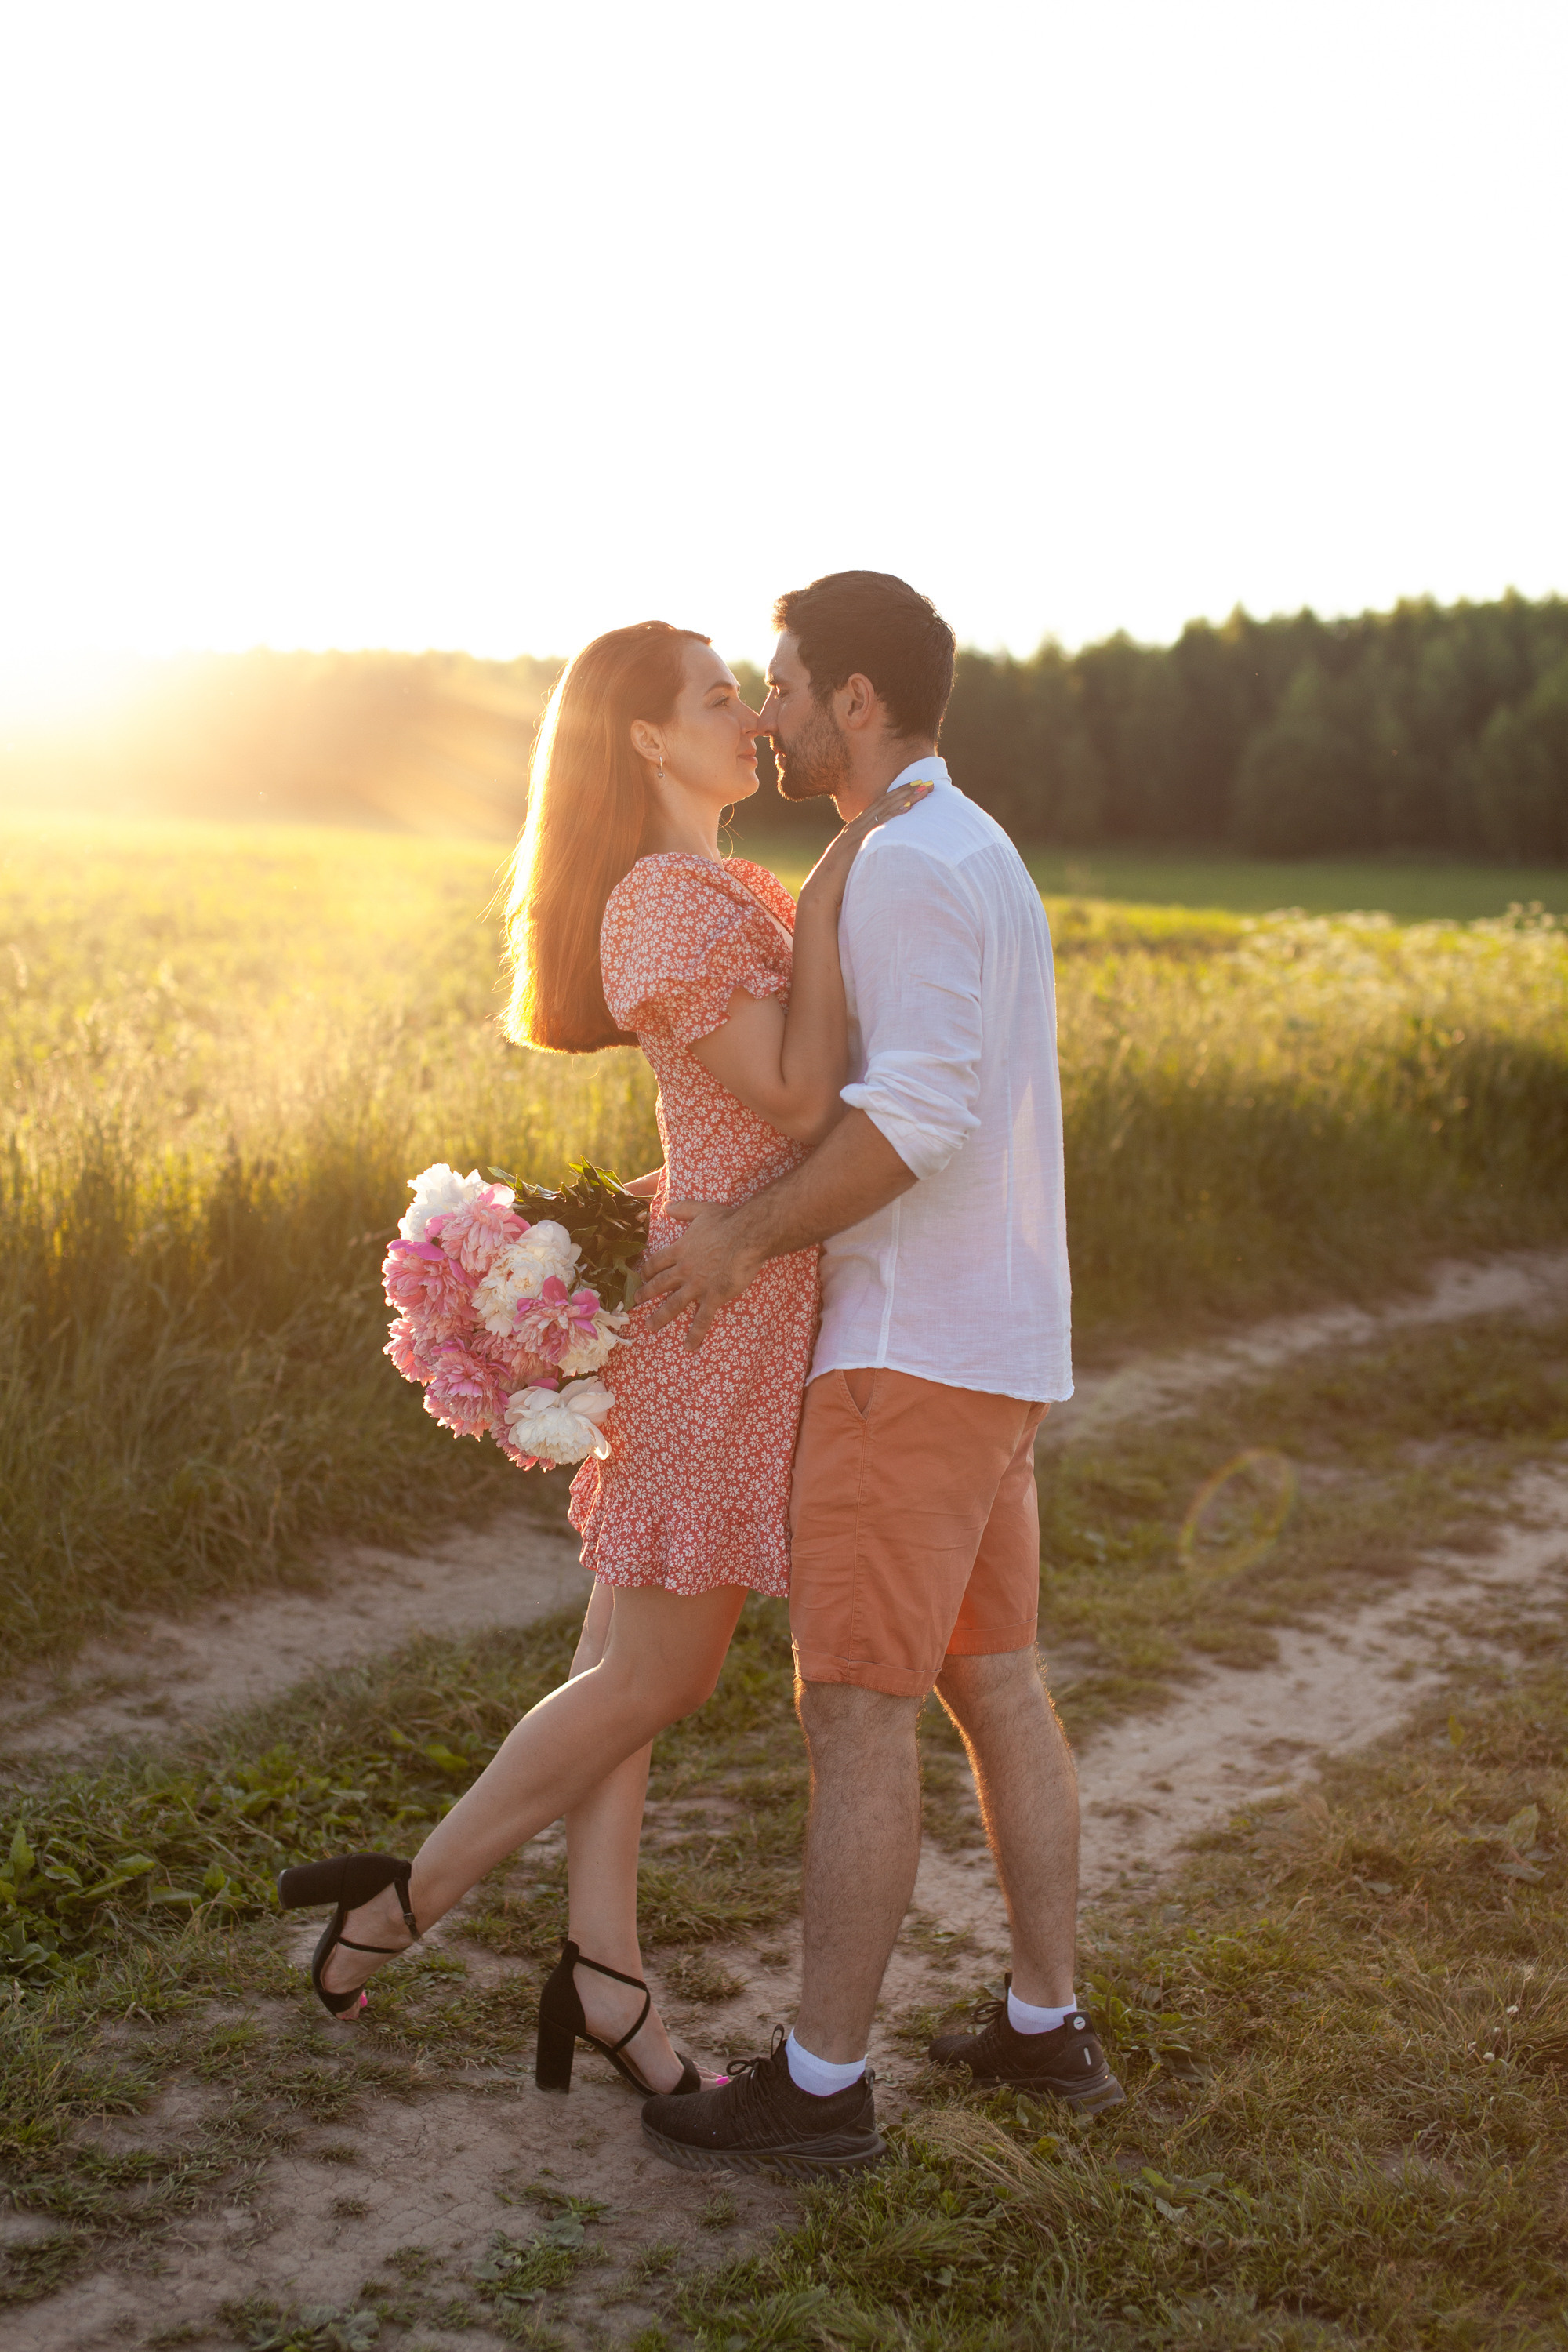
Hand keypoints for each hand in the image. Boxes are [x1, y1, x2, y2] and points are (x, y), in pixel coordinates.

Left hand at [639, 1199, 763, 1350]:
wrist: (747, 1235)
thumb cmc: (727, 1221)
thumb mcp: (702, 1209)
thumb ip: (684, 1209)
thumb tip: (668, 1206)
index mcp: (680, 1250)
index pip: (656, 1263)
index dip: (646, 1270)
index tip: (638, 1277)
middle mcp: (684, 1269)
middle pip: (659, 1285)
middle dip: (645, 1294)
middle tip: (634, 1304)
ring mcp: (697, 1285)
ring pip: (673, 1305)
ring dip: (660, 1317)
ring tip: (649, 1327)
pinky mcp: (713, 1297)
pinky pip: (702, 1319)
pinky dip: (694, 1334)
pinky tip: (689, 1347)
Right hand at [801, 778, 932, 903]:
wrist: (820, 891)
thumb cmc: (837, 882)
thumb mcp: (852, 862)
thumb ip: (864, 855)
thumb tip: (878, 858)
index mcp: (855, 830)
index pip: (879, 806)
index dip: (897, 795)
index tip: (914, 787)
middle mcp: (856, 827)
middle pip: (884, 802)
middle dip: (906, 791)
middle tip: (926, 781)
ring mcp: (856, 833)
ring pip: (884, 809)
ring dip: (905, 798)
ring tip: (923, 789)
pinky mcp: (859, 843)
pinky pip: (879, 825)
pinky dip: (894, 814)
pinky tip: (907, 808)